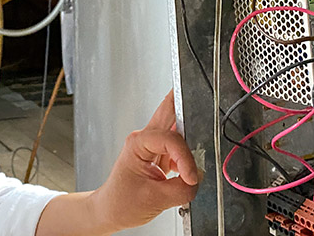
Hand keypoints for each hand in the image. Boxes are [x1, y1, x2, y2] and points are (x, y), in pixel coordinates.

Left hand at [90, 91, 199, 232]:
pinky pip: (180, 147)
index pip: (171, 139)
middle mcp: (145, 139)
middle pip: (169, 110)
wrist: (111, 212)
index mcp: (138, 143)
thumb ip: (183, 189)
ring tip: (194, 156)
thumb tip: (199, 179)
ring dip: (190, 138)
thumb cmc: (121, 203)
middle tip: (202, 101)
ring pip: (177, 126)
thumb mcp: (155, 200)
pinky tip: (186, 171)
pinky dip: (188, 157)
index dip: (185, 158)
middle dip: (186, 104)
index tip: (191, 178)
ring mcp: (153, 145)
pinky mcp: (160, 155)